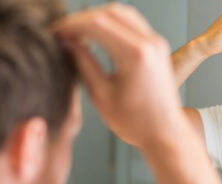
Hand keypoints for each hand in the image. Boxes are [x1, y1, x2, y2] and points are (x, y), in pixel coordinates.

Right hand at [54, 4, 184, 150]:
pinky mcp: (158, 47)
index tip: (56, 33)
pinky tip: (98, 36)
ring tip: (78, 33)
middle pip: (110, 12)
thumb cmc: (136, 123)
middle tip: (64, 32)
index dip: (72, 25)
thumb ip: (83, 64)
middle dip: (83, 19)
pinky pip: (133, 23)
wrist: (165, 133)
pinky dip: (112, 23)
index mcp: (135, 55)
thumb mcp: (101, 96)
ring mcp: (156, 43)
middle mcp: (150, 43)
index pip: (97, 24)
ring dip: (98, 18)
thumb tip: (68, 44)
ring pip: (122, 13)